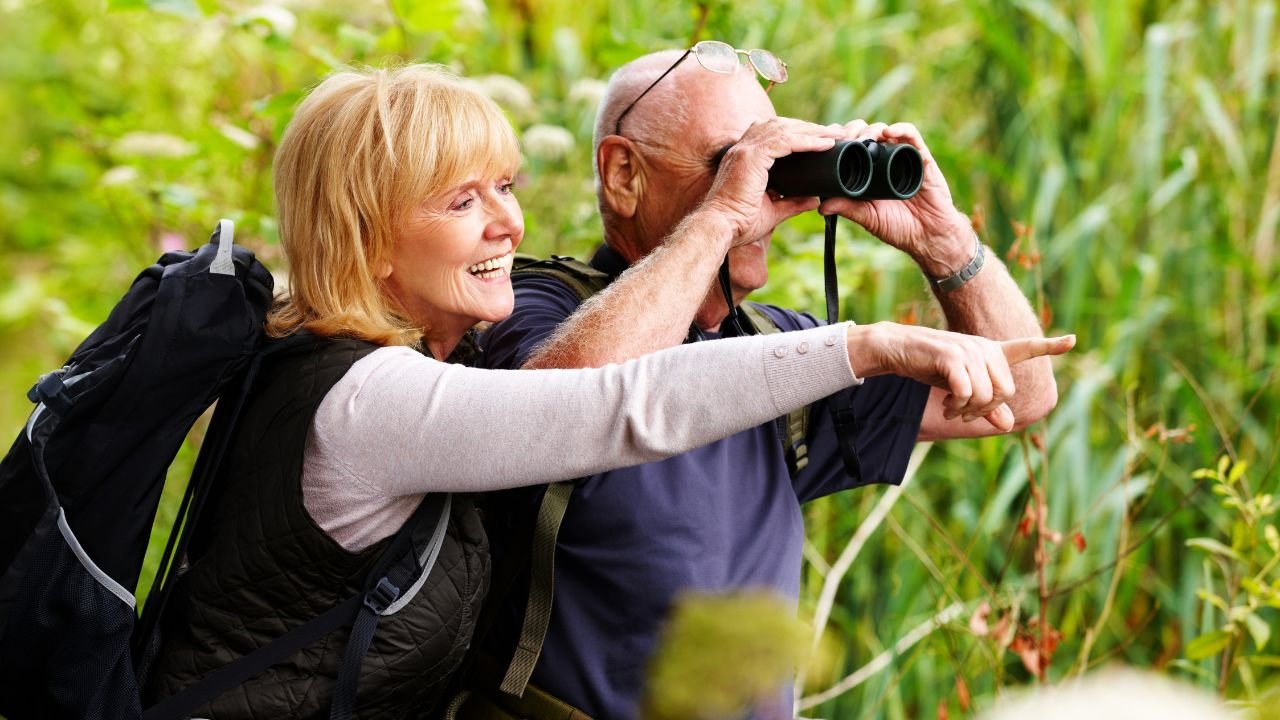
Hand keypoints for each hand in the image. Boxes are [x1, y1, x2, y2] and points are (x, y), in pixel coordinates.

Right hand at [699, 118, 842, 247]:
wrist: (720, 229)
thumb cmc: (739, 224)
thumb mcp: (772, 211)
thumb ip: (792, 203)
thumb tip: (814, 200)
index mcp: (744, 158)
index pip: (773, 135)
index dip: (797, 133)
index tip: (820, 139)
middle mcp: (743, 149)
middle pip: (780, 126)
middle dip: (808, 127)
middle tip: (833, 132)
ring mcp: (746, 150)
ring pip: (784, 129)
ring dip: (812, 131)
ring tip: (834, 135)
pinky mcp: (752, 157)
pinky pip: (785, 141)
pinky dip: (806, 140)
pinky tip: (824, 144)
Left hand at [818, 121, 973, 276]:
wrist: (929, 236)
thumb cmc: (899, 227)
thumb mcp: (868, 217)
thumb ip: (848, 209)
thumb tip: (821, 207)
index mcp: (869, 171)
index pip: (851, 146)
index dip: (839, 139)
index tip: (826, 142)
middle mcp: (884, 160)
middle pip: (865, 133)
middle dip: (852, 131)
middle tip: (843, 139)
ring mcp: (902, 156)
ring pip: (885, 130)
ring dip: (871, 129)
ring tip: (862, 138)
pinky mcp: (921, 157)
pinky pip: (912, 136)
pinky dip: (900, 129)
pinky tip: (888, 132)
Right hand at [847, 322, 1075, 431]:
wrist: (897, 349)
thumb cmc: (929, 367)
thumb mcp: (960, 388)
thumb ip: (985, 406)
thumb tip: (1008, 426)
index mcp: (990, 352)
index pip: (1025, 347)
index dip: (1049, 346)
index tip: (1073, 341)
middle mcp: (985, 349)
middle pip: (1005, 392)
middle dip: (985, 410)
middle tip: (963, 414)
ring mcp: (970, 351)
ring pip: (987, 396)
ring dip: (968, 411)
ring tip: (951, 409)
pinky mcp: (953, 358)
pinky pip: (967, 393)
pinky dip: (957, 406)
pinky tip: (946, 405)